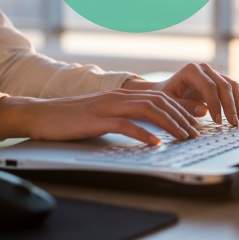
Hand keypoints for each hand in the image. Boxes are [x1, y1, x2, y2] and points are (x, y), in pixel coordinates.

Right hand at [0, 89, 199, 144]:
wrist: (41, 115)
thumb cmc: (73, 118)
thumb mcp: (104, 115)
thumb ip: (125, 117)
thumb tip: (148, 129)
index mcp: (122, 95)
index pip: (160, 97)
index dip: (181, 108)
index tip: (197, 120)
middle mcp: (119, 96)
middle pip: (159, 102)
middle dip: (182, 116)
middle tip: (196, 132)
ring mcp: (108, 106)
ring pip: (148, 110)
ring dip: (170, 124)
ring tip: (184, 137)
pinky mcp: (96, 119)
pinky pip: (125, 124)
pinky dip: (143, 134)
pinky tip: (155, 143)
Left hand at [123, 63, 238, 125]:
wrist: (165, 90)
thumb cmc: (165, 96)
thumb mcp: (169, 103)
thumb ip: (184, 106)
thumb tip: (204, 110)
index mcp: (191, 70)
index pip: (209, 86)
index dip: (216, 104)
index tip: (218, 121)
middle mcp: (205, 69)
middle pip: (224, 86)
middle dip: (230, 106)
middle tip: (234, 123)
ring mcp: (214, 74)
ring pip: (232, 86)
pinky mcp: (219, 81)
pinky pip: (233, 90)